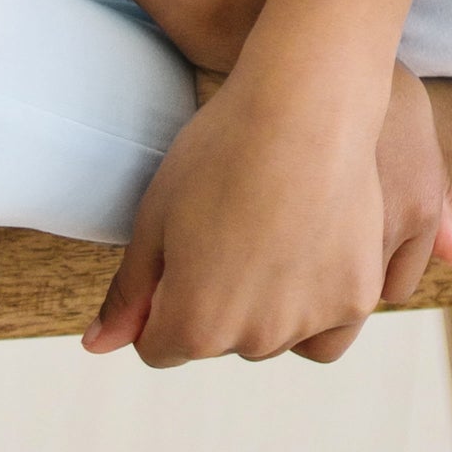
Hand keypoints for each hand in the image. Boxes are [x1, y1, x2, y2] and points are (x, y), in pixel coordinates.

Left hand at [85, 56, 451, 365]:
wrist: (304, 105)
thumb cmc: (221, 149)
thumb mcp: (156, 213)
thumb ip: (129, 291)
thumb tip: (98, 346)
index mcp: (195, 324)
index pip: (160, 345)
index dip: (162, 297)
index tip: (181, 249)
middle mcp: (252, 339)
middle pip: (220, 341)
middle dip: (216, 300)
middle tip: (231, 224)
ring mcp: (308, 322)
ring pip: (276, 336)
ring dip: (269, 303)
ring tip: (272, 228)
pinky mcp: (353, 299)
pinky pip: (328, 326)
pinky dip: (317, 298)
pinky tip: (309, 242)